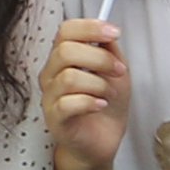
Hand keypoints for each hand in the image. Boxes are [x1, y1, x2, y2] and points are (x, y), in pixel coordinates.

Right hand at [38, 10, 128, 169]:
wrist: (102, 141)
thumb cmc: (105, 105)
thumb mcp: (115, 72)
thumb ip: (110, 50)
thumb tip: (106, 30)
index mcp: (64, 57)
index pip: (66, 30)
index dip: (90, 27)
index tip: (114, 32)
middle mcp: (52, 74)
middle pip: (66, 51)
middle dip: (100, 59)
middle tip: (118, 71)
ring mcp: (50, 96)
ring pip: (69, 78)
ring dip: (98, 85)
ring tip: (109, 94)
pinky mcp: (55, 118)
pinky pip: (68, 104)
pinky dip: (90, 102)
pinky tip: (101, 105)